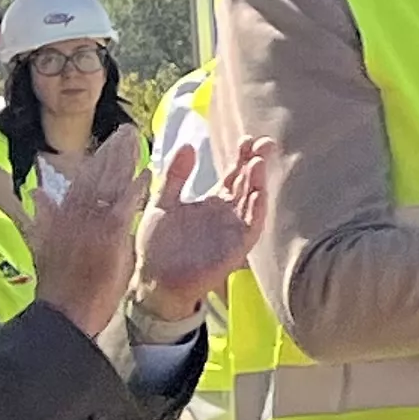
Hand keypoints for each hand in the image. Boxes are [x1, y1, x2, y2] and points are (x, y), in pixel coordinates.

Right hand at [24, 121, 147, 341]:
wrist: (63, 311)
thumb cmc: (58, 285)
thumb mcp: (42, 246)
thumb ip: (42, 217)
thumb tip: (36, 192)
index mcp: (62, 217)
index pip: (81, 182)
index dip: (96, 161)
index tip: (109, 143)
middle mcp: (75, 216)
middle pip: (95, 177)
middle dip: (111, 152)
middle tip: (126, 130)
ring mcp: (92, 225)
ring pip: (108, 186)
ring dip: (123, 162)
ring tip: (135, 141)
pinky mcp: (108, 238)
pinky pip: (124, 209)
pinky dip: (134, 190)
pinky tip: (147, 174)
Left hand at [137, 137, 268, 319]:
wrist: (156, 280)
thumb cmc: (158, 246)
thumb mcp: (162, 203)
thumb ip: (175, 176)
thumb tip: (188, 146)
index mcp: (212, 202)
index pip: (234, 174)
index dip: (242, 157)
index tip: (246, 139)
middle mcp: (228, 213)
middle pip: (249, 182)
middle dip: (257, 162)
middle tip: (263, 142)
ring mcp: (234, 229)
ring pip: (253, 200)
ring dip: (258, 181)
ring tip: (258, 161)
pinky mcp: (238, 246)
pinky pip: (253, 224)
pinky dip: (258, 207)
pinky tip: (259, 191)